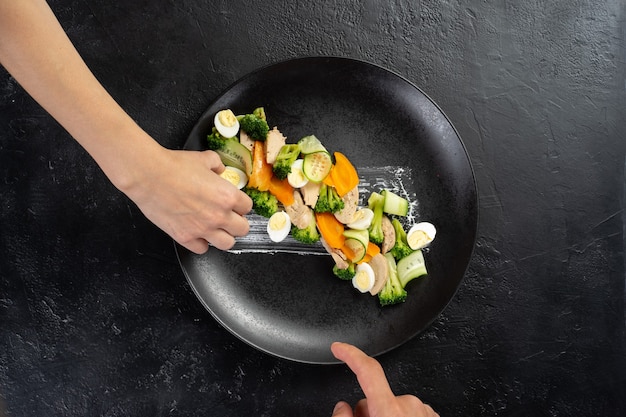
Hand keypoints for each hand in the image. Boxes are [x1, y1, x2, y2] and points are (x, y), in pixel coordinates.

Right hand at [122, 146, 251, 253]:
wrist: (149, 175)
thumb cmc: (174, 166)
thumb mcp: (204, 158)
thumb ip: (217, 165)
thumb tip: (219, 169)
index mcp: (227, 196)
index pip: (248, 208)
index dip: (241, 205)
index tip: (236, 204)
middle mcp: (219, 215)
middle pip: (243, 229)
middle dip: (237, 223)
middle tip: (229, 218)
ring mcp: (203, 229)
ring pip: (228, 244)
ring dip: (224, 237)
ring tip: (217, 229)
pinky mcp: (185, 237)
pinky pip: (202, 249)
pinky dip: (202, 243)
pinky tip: (198, 234)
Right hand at [330, 342, 438, 416]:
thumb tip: (342, 407)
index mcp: (389, 410)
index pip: (367, 370)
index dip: (350, 354)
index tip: (339, 347)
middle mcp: (409, 406)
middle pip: (378, 396)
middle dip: (369, 410)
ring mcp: (424, 412)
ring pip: (395, 407)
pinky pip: (411, 413)